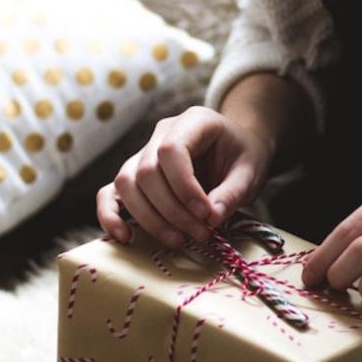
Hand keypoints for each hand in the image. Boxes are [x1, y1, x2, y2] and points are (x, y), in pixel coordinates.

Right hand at [96, 106, 274, 247]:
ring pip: (126, 184)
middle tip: (201, 234)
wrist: (236, 150)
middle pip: (146, 172)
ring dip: (150, 219)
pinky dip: (110, 214)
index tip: (206, 214)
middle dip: (172, 211)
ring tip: (179, 240)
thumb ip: (233, 192)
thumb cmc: (243, 156)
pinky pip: (110, 192)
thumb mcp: (251, 171)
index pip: (171, 151)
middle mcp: (161, 133)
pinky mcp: (134, 175)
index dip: (184, 187)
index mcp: (193, 121)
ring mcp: (143, 153)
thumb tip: (211, 217)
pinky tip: (124, 236)